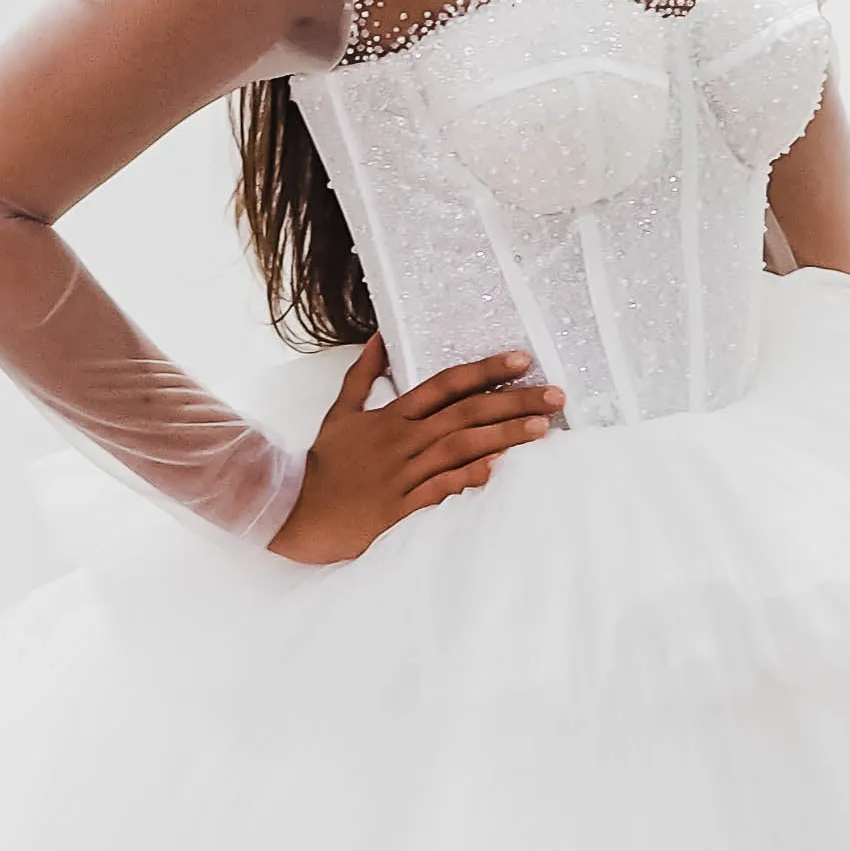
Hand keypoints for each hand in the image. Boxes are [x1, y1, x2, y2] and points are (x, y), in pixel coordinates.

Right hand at [267, 343, 563, 564]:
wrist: (294, 509)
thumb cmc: (322, 465)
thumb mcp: (340, 413)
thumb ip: (362, 376)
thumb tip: (377, 340)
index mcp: (391, 416)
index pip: (445, 384)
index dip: (485, 370)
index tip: (522, 360)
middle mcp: (402, 440)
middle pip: (465, 413)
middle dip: (513, 402)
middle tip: (555, 395)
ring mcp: (402, 473)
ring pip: (460, 447)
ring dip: (504, 436)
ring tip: (543, 428)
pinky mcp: (399, 508)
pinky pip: (439, 489)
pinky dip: (467, 477)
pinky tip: (497, 468)